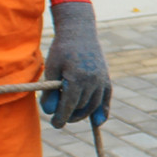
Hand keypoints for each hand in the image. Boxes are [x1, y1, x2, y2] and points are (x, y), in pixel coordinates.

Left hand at [40, 0, 111, 127]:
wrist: (80, 31)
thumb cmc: (62, 49)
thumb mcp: (51, 68)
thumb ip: (50, 90)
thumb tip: (50, 112)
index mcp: (78, 78)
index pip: (70, 105)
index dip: (62, 117)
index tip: (56, 124)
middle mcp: (93, 81)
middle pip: (82, 106)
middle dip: (71, 115)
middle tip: (60, 118)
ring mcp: (102, 79)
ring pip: (93, 104)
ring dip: (83, 114)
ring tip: (72, 116)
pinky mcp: (106, 77)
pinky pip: (106, 98)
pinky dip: (103, 110)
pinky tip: (98, 121)